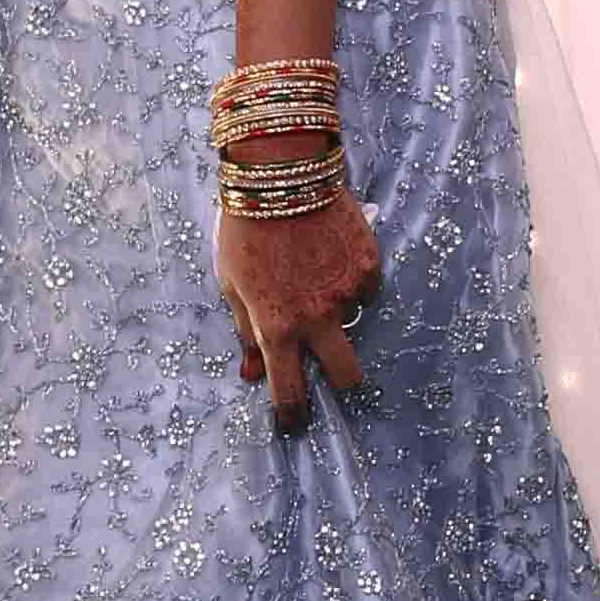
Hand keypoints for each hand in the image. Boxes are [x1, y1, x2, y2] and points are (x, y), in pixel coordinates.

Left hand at [219, 189, 378, 432]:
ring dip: (340, 315)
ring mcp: (347, 293)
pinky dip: (351, 279)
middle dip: (341, 381)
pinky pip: (365, 288)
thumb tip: (252, 375)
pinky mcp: (369, 266)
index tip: (293, 425)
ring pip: (356, 324)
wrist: (279, 175)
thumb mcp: (230, 283)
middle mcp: (316, 317)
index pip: (288, 389)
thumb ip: (245, 330)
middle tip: (331, 367)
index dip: (291, 414)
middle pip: (347, 376)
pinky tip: (331, 254)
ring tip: (315, 277)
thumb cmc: (244, 229)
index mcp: (276, 325)